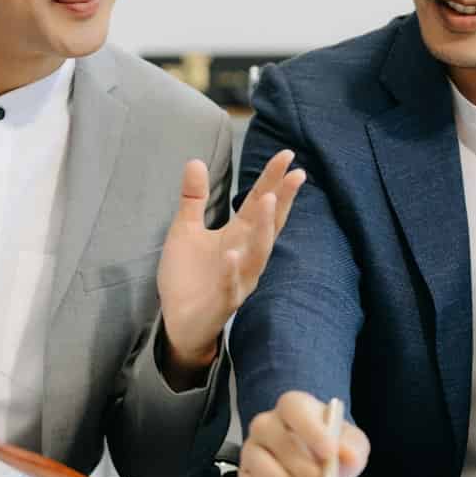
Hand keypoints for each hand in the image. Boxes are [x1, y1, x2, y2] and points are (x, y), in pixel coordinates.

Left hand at [155, 150, 306, 384]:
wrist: (179, 322)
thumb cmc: (188, 276)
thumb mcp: (186, 230)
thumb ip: (194, 199)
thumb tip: (196, 161)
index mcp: (238, 236)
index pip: (259, 203)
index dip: (273, 180)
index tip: (287, 155)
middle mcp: (245, 255)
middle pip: (268, 224)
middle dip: (282, 199)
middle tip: (296, 173)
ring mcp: (237, 279)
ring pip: (258, 253)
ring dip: (264, 228)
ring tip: (269, 200)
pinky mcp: (223, 301)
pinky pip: (230, 285)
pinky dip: (232, 270)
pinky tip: (232, 254)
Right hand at [240, 391, 370, 476]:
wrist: (315, 459)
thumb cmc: (331, 445)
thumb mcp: (351, 443)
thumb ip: (352, 448)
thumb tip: (348, 456)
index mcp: (293, 406)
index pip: (294, 408)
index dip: (311, 430)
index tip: (329, 453)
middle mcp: (266, 423)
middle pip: (278, 440)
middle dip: (304, 470)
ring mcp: (252, 448)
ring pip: (262, 467)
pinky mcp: (245, 474)